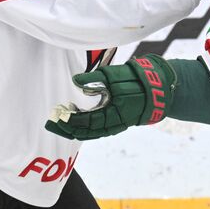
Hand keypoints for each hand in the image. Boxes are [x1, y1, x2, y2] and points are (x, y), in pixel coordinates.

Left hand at [46, 54, 177, 140]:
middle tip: (50, 122)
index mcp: (113, 115)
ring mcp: (114, 125)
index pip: (86, 122)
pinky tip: (73, 120)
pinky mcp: (114, 122)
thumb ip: (94, 79)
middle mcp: (113, 124)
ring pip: (89, 133)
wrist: (158, 89)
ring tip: (58, 123)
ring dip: (72, 129)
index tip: (58, 114)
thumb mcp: (115, 75)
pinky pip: (95, 130)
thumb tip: (76, 81)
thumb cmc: (137, 81)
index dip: (71, 120)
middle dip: (67, 129)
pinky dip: (82, 127)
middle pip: (85, 132)